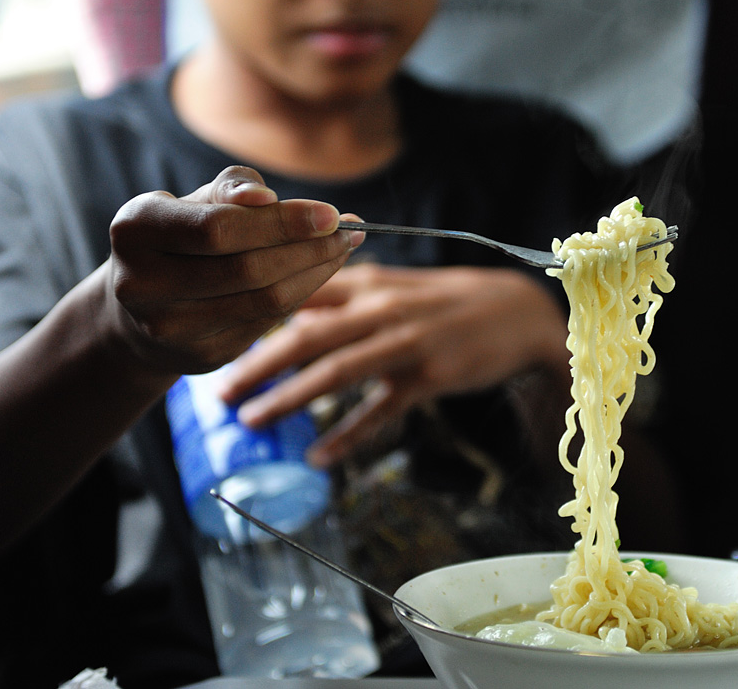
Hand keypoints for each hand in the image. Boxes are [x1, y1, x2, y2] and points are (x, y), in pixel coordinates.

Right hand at [103, 166, 363, 375]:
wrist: (143, 309)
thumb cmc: (184, 236)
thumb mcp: (197, 201)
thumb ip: (234, 189)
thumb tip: (269, 198)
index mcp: (135, 229)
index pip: (220, 228)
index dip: (281, 223)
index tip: (332, 214)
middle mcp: (141, 283)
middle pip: (247, 268)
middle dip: (309, 249)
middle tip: (349, 232)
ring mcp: (169, 328)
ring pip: (264, 301)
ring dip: (316, 273)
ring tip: (343, 248)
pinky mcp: (199, 357)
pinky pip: (268, 323)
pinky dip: (302, 295)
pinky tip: (320, 274)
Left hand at [218, 262, 571, 465]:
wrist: (519, 312)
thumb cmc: (447, 301)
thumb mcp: (395, 286)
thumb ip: (344, 297)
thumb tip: (289, 315)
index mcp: (368, 281)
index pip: (300, 292)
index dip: (255, 315)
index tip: (218, 340)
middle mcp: (382, 308)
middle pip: (308, 333)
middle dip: (258, 362)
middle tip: (219, 392)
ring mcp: (407, 342)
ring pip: (337, 370)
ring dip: (290, 397)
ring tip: (252, 420)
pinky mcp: (431, 376)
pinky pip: (381, 410)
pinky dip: (349, 434)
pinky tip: (320, 456)